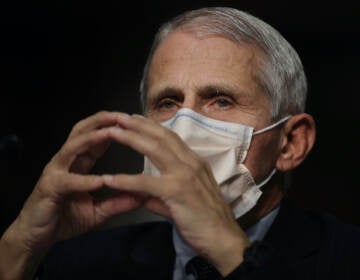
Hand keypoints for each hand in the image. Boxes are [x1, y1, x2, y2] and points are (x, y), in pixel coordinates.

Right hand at [3, 111, 144, 254]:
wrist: (38, 237)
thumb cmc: (65, 219)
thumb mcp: (98, 211)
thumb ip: (118, 203)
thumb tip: (142, 197)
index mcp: (78, 163)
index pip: (95, 138)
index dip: (111, 127)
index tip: (131, 121)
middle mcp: (66, 162)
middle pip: (81, 132)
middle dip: (101, 121)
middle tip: (121, 116)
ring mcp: (56, 172)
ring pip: (72, 147)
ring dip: (91, 138)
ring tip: (110, 133)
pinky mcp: (49, 188)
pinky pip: (68, 181)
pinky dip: (84, 180)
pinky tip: (100, 180)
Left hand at [103, 114, 250, 274]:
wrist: (224, 239)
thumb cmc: (207, 221)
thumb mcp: (185, 201)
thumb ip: (162, 196)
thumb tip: (144, 197)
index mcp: (194, 163)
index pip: (171, 137)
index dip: (151, 126)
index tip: (135, 119)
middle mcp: (191, 163)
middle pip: (161, 136)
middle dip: (138, 124)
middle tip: (118, 116)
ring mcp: (185, 175)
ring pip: (155, 149)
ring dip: (131, 138)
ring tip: (112, 132)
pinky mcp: (177, 192)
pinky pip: (146, 183)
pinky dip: (126, 180)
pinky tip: (109, 179)